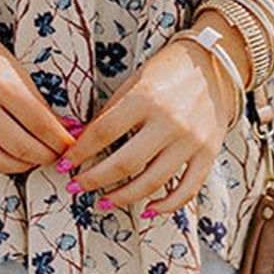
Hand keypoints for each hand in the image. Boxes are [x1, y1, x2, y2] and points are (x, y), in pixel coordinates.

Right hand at [0, 18, 77, 177]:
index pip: (41, 125)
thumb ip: (36, 101)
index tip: (69, 145)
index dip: (60, 141)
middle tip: (54, 155)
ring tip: (29, 158)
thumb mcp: (13, 67)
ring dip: (20, 166)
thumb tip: (63, 129)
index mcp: (1, 84)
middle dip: (45, 157)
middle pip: (21, 148)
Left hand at [55, 31, 245, 217]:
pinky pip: (187, 190)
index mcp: (145, 98)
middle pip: (124, 163)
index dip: (79, 153)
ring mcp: (191, 140)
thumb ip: (109, 114)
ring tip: (103, 201)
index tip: (63, 165)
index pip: (103, 133)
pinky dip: (166, 207)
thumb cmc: (164, 73)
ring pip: (152, 182)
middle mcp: (169, 121)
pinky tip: (147, 209)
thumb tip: (77, 142)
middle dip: (93, 180)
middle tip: (76, 187)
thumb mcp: (132, 84)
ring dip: (123, 197)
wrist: (210, 64)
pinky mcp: (209, 154)